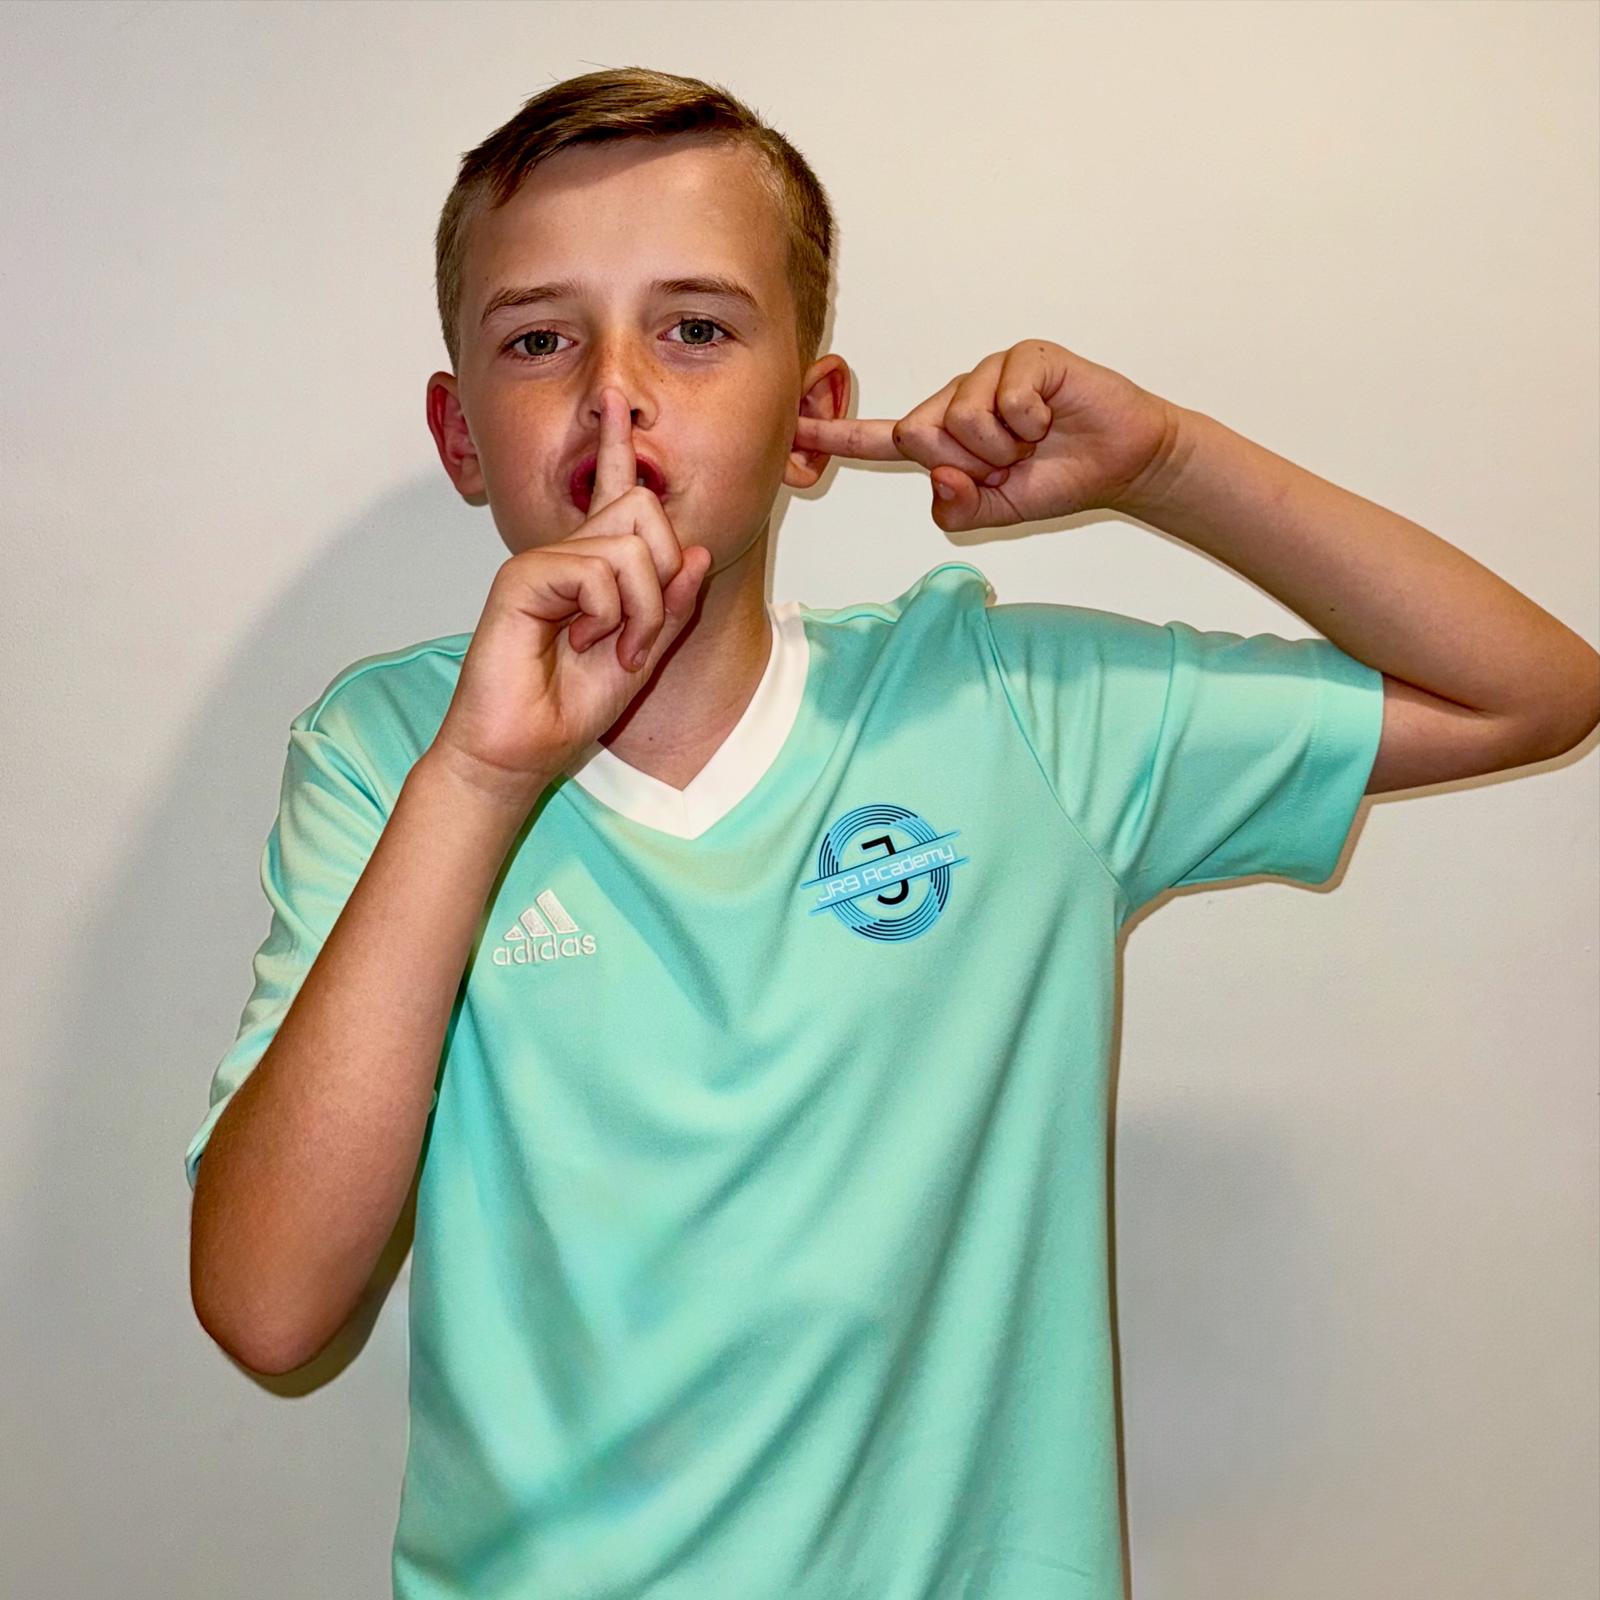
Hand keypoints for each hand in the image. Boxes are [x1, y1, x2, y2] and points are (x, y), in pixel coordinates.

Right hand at [427, 387, 712, 810]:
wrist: (518, 750)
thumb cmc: (566, 708)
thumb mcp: (641, 658)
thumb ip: (670, 608)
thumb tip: (698, 553)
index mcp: (593, 568)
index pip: (614, 494)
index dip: (619, 446)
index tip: (616, 403)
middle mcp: (568, 555)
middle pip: (644, 509)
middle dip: (665, 577)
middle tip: (638, 636)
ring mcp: (543, 562)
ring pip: (630, 547)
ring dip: (639, 611)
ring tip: (608, 649)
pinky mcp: (522, 576)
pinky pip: (596, 572)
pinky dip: (607, 615)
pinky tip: (581, 643)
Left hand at [792, 339, 1180, 530]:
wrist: (1121, 462)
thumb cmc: (1056, 480)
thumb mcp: (996, 513)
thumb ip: (957, 510)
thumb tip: (939, 476)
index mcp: (942, 439)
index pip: (881, 440)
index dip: (836, 437)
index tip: (793, 430)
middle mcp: (956, 401)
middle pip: (920, 433)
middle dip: (968, 462)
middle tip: (1010, 461)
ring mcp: (987, 375)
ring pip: (962, 419)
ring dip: (1004, 446)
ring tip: (1034, 440)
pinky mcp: (1023, 359)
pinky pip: (1005, 398)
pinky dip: (1031, 423)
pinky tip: (1051, 418)